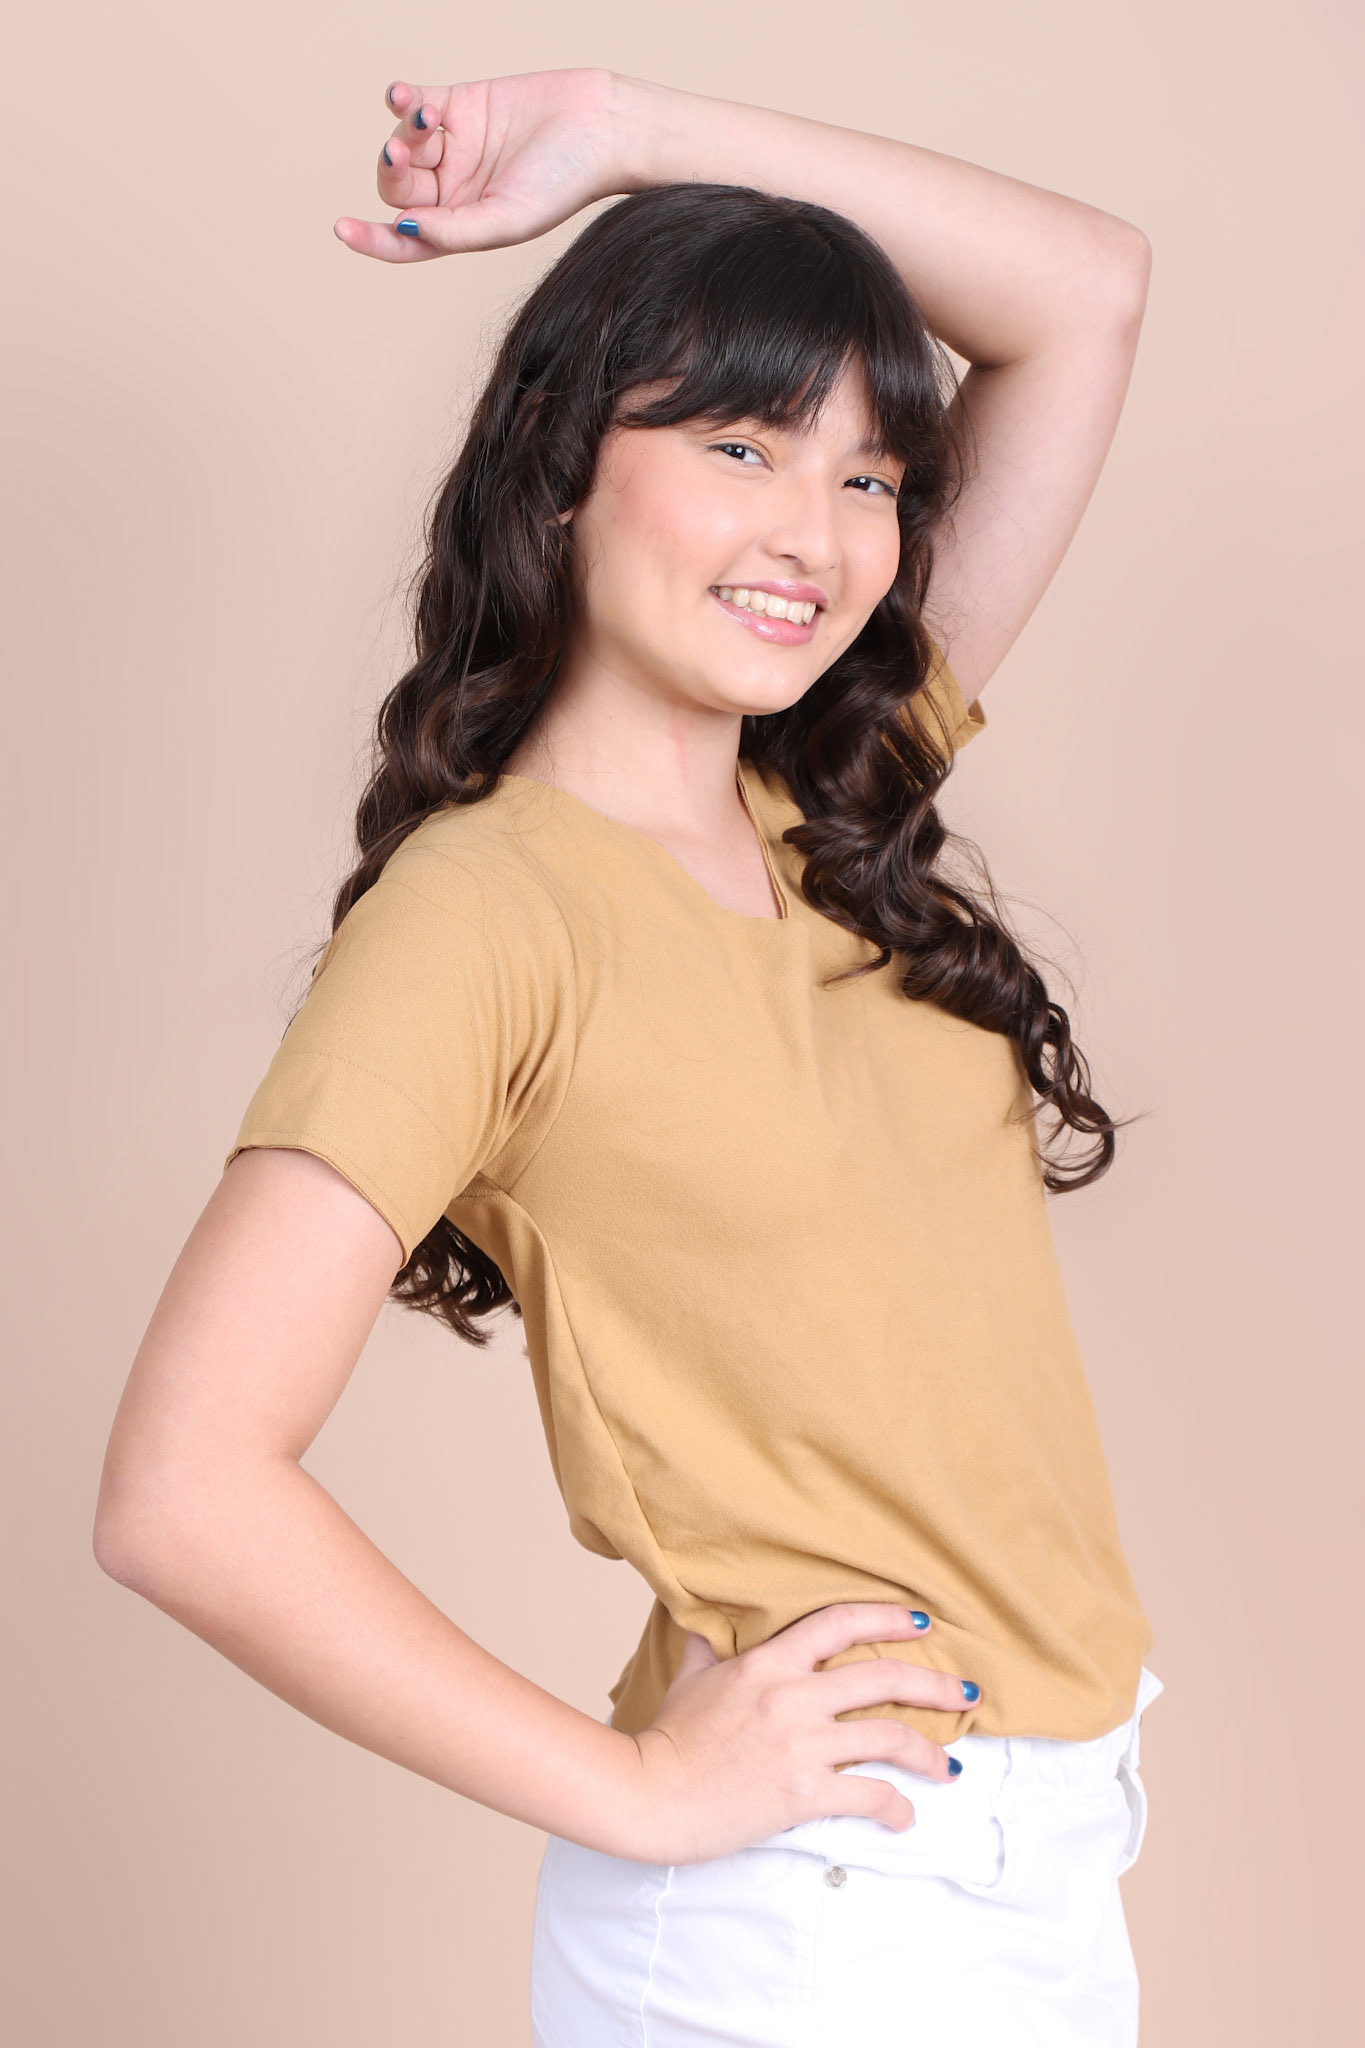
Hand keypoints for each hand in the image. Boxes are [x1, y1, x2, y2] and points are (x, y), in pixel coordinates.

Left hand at [333, 67, 633, 263]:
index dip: (373, 239)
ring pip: (405, 143)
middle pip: (399, 187)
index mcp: (463, 227)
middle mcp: (454, 190)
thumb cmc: (565, 183)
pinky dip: (402, 100)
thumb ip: (456, 231)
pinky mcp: (461, 104)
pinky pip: (414, 103)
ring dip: (404, 130)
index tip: (343, 229)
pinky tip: (403, 96)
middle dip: (392, 171)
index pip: (408, 240)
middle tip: (402, 153)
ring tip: (428, 118)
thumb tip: (403, 228)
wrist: (600, 127)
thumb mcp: (508, 219)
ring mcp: (455, 147)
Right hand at [614, 1602, 980, 1865]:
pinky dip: (895, 1807)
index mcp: (769, 1662)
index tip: (922, 1623)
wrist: (648, 1793)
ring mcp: (800, 1744)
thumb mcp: (690, 1675)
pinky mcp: (802, 1793)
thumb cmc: (667, 1736)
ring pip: (888, 1737)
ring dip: (928, 1751)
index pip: (839, 1623)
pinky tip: (904, 1815)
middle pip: (882, 1677)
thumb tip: (708, 1620)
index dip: (888, 1617)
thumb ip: (710, 1644)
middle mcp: (792, 1695)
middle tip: (964, 1693)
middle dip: (933, 1684)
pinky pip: (868, 1796)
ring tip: (948, 1766)